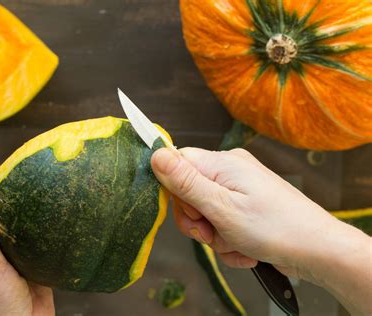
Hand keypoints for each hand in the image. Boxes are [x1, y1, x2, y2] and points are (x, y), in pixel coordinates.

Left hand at [0, 176, 54, 315]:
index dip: (2, 179)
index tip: (22, 170)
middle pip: (7, 199)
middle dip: (24, 189)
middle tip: (45, 179)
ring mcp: (10, 241)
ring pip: (26, 212)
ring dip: (39, 204)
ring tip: (56, 192)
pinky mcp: (31, 249)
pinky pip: (41, 227)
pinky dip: (50, 220)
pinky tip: (61, 214)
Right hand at [151, 147, 336, 275]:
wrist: (317, 250)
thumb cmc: (275, 227)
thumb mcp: (221, 207)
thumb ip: (185, 182)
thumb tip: (156, 154)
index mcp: (223, 163)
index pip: (177, 164)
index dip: (175, 192)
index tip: (192, 213)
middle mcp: (230, 171)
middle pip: (189, 192)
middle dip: (198, 221)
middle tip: (213, 234)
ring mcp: (239, 189)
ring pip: (205, 213)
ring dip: (215, 236)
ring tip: (236, 243)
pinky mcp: (246, 206)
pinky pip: (222, 222)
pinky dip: (228, 240)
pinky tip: (244, 248)